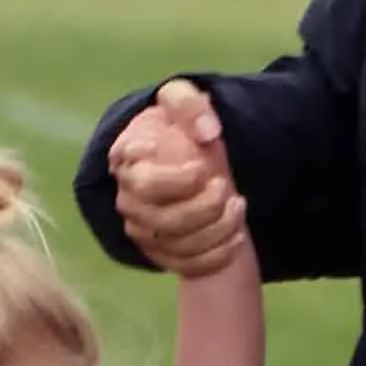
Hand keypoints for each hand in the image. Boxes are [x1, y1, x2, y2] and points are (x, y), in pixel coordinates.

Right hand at [109, 78, 247, 276]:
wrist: (178, 153)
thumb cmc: (175, 124)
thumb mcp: (179, 99)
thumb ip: (190, 105)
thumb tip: (208, 133)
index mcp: (127, 162)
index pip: (144, 183)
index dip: (175, 183)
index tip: (201, 168)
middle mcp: (128, 201)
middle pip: (162, 221)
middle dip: (202, 209)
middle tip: (225, 186)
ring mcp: (143, 230)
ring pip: (177, 246)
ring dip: (216, 231)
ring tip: (238, 206)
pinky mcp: (160, 252)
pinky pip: (186, 266)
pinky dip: (216, 256)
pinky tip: (237, 237)